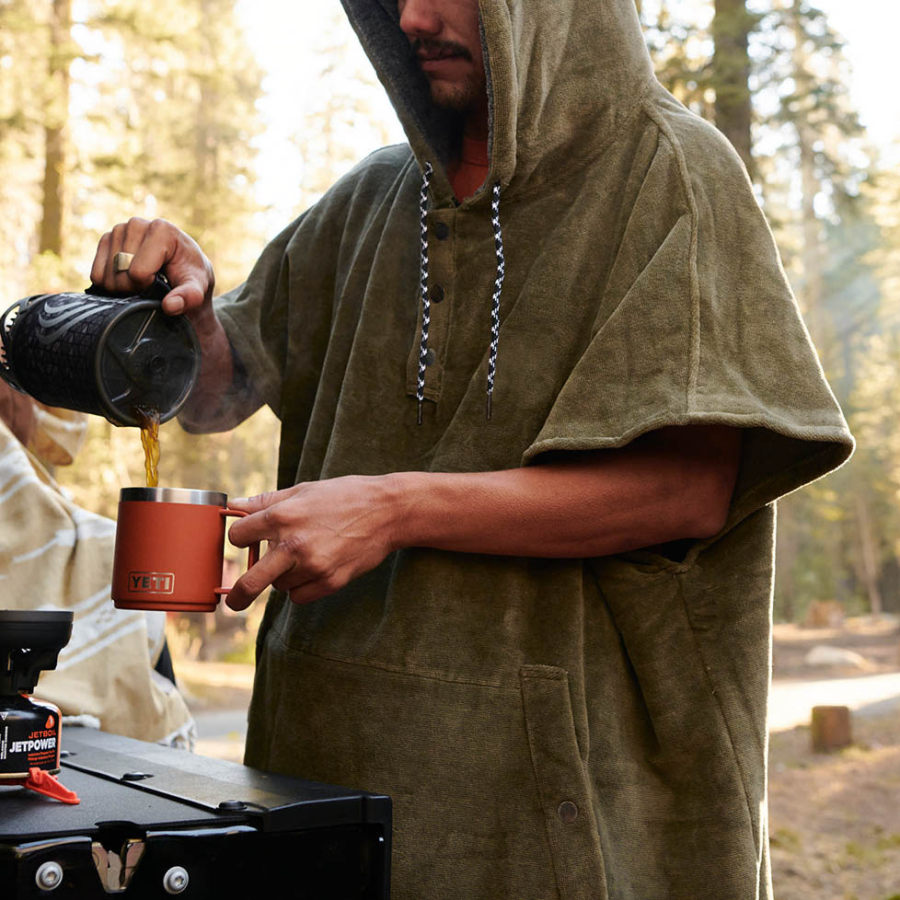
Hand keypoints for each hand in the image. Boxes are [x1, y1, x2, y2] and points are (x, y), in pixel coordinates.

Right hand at [90, 217, 214, 316]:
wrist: (182, 269)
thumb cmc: (191, 278)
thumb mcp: (197, 289)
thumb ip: (188, 297)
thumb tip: (170, 306)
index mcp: (161, 230)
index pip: (138, 272)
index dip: (148, 287)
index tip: (161, 284)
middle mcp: (137, 224)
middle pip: (120, 273)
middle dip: (134, 288)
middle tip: (152, 286)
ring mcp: (118, 230)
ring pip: (106, 275)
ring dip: (122, 288)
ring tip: (142, 283)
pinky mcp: (106, 240)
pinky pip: (96, 274)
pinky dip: (110, 284)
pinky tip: (127, 280)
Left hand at [224, 475, 401, 609]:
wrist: (387, 511)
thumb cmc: (344, 496)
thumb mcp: (303, 490)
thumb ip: (266, 501)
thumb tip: (234, 506)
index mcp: (282, 516)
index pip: (238, 536)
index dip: (240, 538)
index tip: (246, 540)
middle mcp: (294, 543)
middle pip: (250, 582)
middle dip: (238, 595)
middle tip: (233, 601)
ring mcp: (312, 566)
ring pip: (278, 586)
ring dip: (283, 577)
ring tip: (304, 557)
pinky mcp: (330, 582)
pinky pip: (299, 597)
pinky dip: (301, 587)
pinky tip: (314, 569)